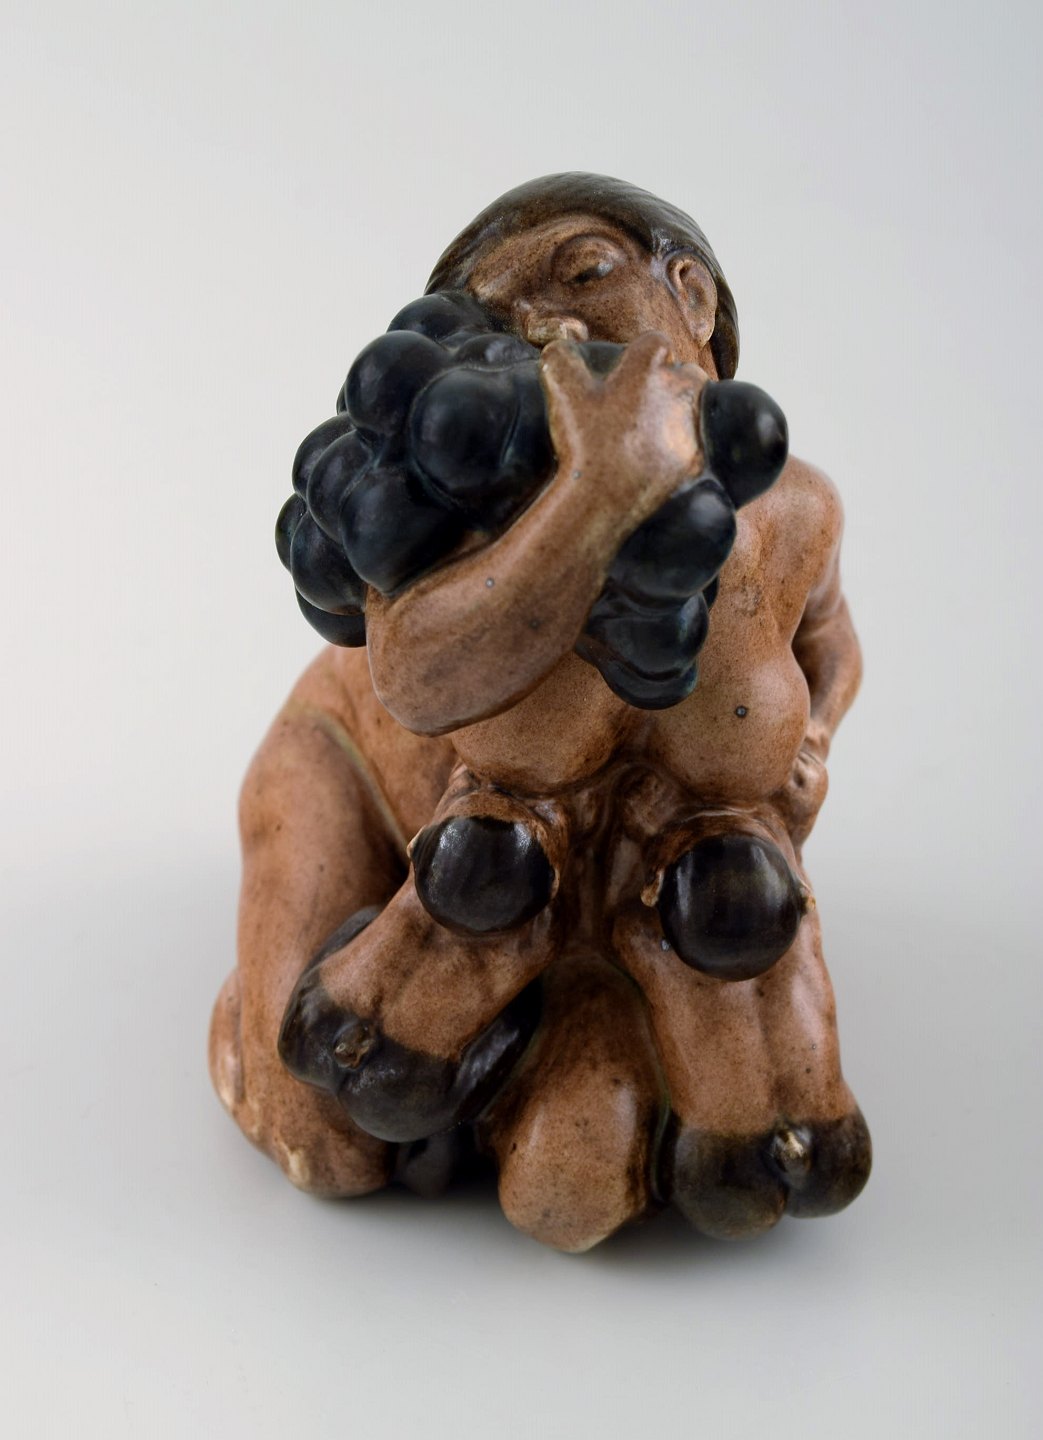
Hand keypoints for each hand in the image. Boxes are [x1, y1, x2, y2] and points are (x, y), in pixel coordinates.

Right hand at [539, 332, 708, 531]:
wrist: (602, 497)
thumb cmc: (585, 441)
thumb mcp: (562, 391)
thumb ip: (560, 358)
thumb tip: (561, 347)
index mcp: (649, 368)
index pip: (656, 342)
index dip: (642, 354)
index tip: (630, 371)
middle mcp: (679, 390)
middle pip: (687, 373)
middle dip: (671, 382)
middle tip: (643, 404)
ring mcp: (691, 426)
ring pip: (696, 408)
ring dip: (680, 413)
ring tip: (652, 431)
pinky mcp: (696, 458)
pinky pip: (697, 444)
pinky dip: (682, 447)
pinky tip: (658, 456)